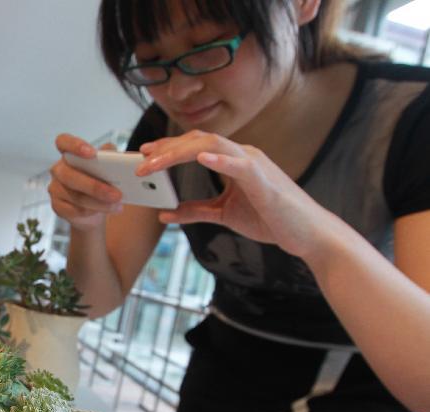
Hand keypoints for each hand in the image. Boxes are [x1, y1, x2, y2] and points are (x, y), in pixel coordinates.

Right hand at [49, 134, 123, 231]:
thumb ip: (113, 158)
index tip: (91, 153)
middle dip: (95, 186)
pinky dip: (92, 212)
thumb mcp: (108, 167)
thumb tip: (126, 159)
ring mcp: (56, 189)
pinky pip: (75, 210)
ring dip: (99, 203)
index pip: (63, 142)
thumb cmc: (100, 181)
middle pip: (71, 175)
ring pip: (76, 197)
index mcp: (69, 154)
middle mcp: (59, 169)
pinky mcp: (58, 207)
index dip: (75, 146)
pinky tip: (106, 211)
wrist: (95, 208)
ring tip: (117, 205)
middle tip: (117, 194)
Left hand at [136, 130, 330, 258]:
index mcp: (234, 161)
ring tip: (155, 163)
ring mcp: (254, 164)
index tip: (144, 153)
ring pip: (212, 146)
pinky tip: (200, 159)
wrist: (306, 235)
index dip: (169, 147)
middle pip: (198, 141)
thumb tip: (166, 213)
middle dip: (166, 148)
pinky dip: (220, 160)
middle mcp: (243, 156)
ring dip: (180, 152)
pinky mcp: (264, 180)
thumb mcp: (223, 215)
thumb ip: (196, 211)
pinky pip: (240, 164)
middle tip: (140, 159)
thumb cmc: (271, 220)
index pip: (196, 145)